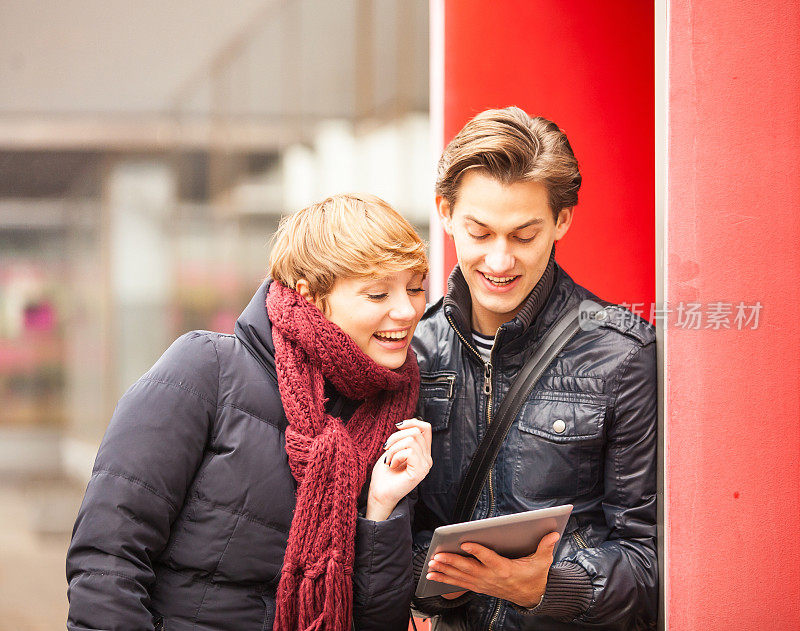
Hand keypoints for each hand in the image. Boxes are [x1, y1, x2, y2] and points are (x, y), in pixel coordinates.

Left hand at [366, 418, 431, 520]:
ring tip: (389, 459)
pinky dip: (396, 455)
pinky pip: (409, 452)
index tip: (397, 426)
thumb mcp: (394, 449)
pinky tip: (392, 465)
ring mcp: (425, 466)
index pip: (426, 428)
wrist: (379, 493)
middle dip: (396, 436)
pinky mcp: (419, 472)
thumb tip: (405, 424)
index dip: (411, 422)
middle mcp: (427, 459)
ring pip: (411, 440)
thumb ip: (404, 438)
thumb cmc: (384, 474)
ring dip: (394, 447)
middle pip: (416, 432)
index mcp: (423, 453)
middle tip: (386, 449)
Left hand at [425, 532, 560, 607]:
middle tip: (437, 556)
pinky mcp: (479, 586)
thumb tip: (552, 533)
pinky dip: (445, 580)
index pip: (489, 558)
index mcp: (505, 569)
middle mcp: (491, 577)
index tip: (465, 542)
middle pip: (469, 569)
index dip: (477, 550)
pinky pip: (459, 584)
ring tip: (430, 565)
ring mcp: (484, 583)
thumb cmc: (534, 576)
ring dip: (444, 571)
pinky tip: (433, 576)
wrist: (532, 597)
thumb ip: (545, 546)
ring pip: (461, 577)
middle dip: (451, 562)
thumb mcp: (542, 562)